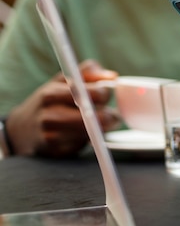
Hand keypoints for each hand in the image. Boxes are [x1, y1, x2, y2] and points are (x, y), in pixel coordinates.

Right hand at [5, 60, 119, 157]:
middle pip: (97, 118)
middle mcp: (50, 116)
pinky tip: (82, 135)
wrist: (20, 130)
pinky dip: (89, 140)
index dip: (105, 94)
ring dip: (102, 128)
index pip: (92, 94)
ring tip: (98, 123)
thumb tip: (112, 76)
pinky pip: (86, 146)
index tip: (104, 95)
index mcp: (52, 95)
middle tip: (110, 114)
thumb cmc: (48, 101)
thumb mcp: (62, 81)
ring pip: (94, 133)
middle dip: (109, 116)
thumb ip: (88, 72)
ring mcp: (52, 137)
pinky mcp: (58, 152)